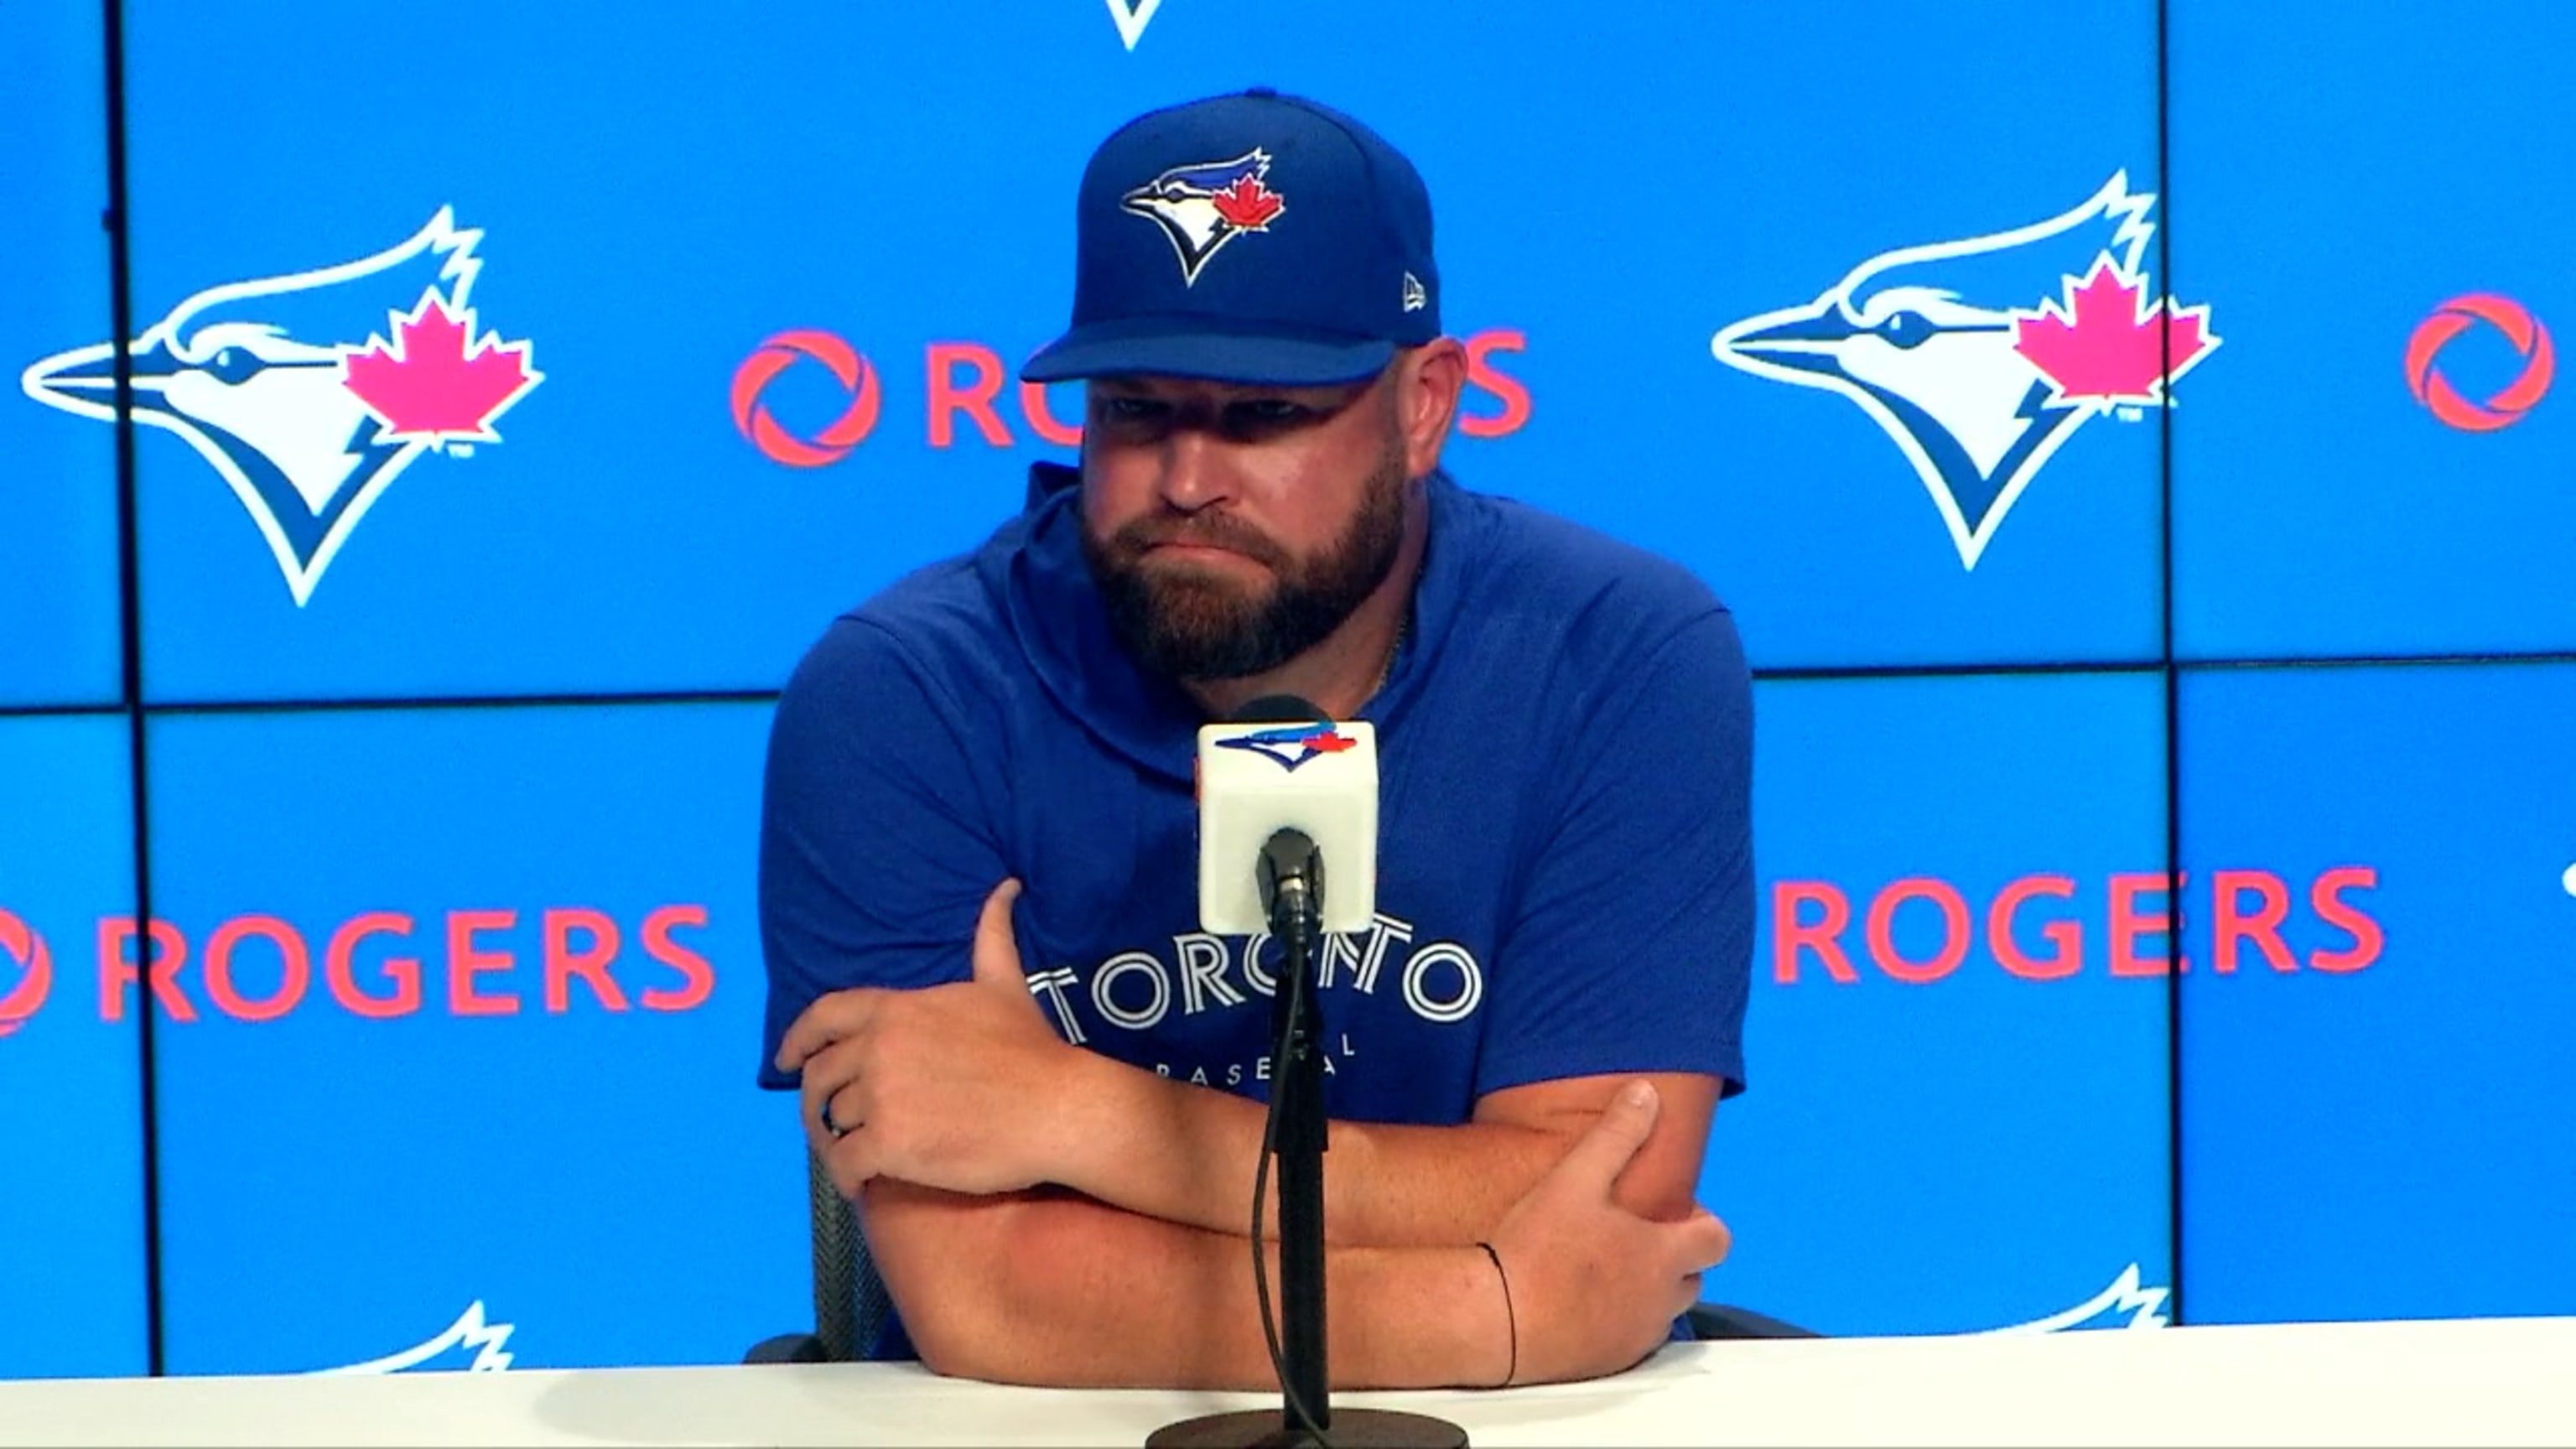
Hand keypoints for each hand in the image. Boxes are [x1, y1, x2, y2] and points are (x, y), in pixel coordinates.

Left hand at [775, 879, 1075, 1199]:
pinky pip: (844, 1163)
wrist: (1058, 1108)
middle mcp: (878, 1049)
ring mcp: (881, 1097)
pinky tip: (861, 1183)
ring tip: (853, 1156)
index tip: (785, 1059)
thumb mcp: (1005, 984)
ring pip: (832, 1122)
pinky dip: (846, 1176)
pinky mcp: (888, 1144)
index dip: (797, 1038)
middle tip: (828, 1122)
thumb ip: (991, 936)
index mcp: (897, 1010)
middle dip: (817, 1099)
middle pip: (820, 1076)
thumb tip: (1007, 886)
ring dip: (837, 1140)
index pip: (824, 1016)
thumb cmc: (1032, 1050)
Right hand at [1483, 1080, 1732, 1384]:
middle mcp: (1659, 1302)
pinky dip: (1619, 1321)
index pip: (1717, 1240)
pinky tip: (1581, 1302)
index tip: (1675, 1212)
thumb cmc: (1536, 1252)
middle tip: (1635, 1237)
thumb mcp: (1577, 1176)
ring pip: (1663, 1312)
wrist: (1497, 1319)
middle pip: (1694, 1278)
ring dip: (1649, 1291)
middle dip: (1676, 1256)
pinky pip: (1630, 1340)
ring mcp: (1634, 1336)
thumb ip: (1617, 1134)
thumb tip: (1645, 1096)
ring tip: (1606, 1268)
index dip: (1702, 1222)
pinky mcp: (1607, 1363)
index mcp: (1662, 1256)